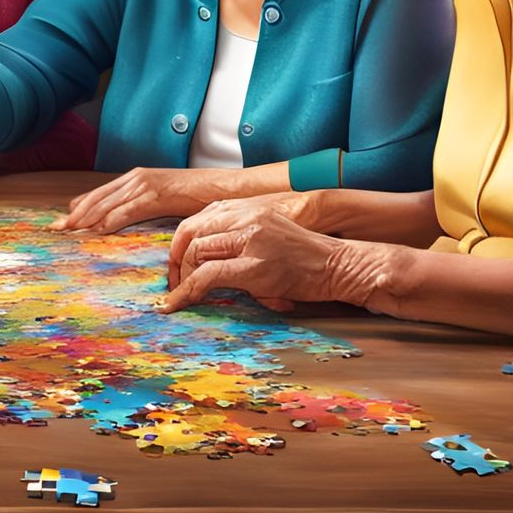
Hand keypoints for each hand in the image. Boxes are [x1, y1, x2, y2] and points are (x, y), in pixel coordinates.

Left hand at [57, 167, 240, 233]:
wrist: (223, 187)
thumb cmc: (195, 198)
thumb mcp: (160, 202)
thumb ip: (139, 209)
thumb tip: (120, 224)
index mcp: (135, 179)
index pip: (98, 194)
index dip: (78, 208)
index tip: (61, 223)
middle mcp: (136, 178)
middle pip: (97, 198)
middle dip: (75, 214)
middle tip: (55, 230)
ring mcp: (146, 183)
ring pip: (109, 202)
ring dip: (87, 217)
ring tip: (70, 231)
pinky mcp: (159, 193)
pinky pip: (131, 208)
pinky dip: (113, 218)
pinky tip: (99, 229)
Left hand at [161, 194, 341, 312]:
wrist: (340, 265)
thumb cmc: (306, 258)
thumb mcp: (267, 236)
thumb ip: (238, 240)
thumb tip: (206, 264)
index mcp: (246, 208)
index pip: (197, 220)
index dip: (178, 246)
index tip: (175, 268)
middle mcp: (245, 217)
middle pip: (190, 233)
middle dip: (175, 262)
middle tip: (172, 286)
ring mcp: (251, 239)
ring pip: (196, 252)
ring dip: (181, 278)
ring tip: (179, 297)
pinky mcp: (256, 265)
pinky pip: (209, 275)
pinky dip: (189, 291)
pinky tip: (181, 303)